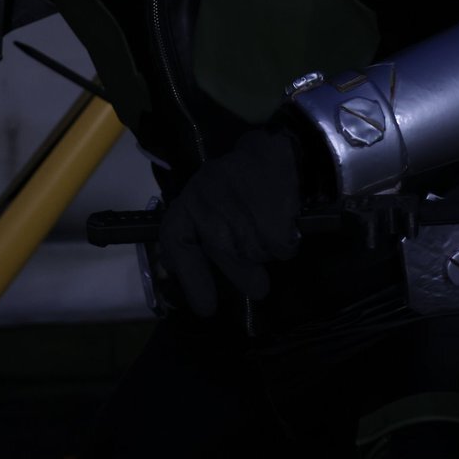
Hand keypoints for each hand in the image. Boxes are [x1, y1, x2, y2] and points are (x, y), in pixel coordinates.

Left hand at [158, 129, 301, 315]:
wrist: (274, 150)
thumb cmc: (234, 178)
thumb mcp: (202, 195)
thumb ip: (189, 231)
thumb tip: (172, 271)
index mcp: (188, 208)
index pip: (178, 248)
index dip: (191, 280)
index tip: (207, 308)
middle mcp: (210, 220)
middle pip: (229, 264)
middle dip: (246, 276)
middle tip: (258, 284)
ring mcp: (242, 226)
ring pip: (257, 260)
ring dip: (265, 251)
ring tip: (268, 224)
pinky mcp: (273, 230)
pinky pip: (281, 253)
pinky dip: (286, 243)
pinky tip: (283, 222)